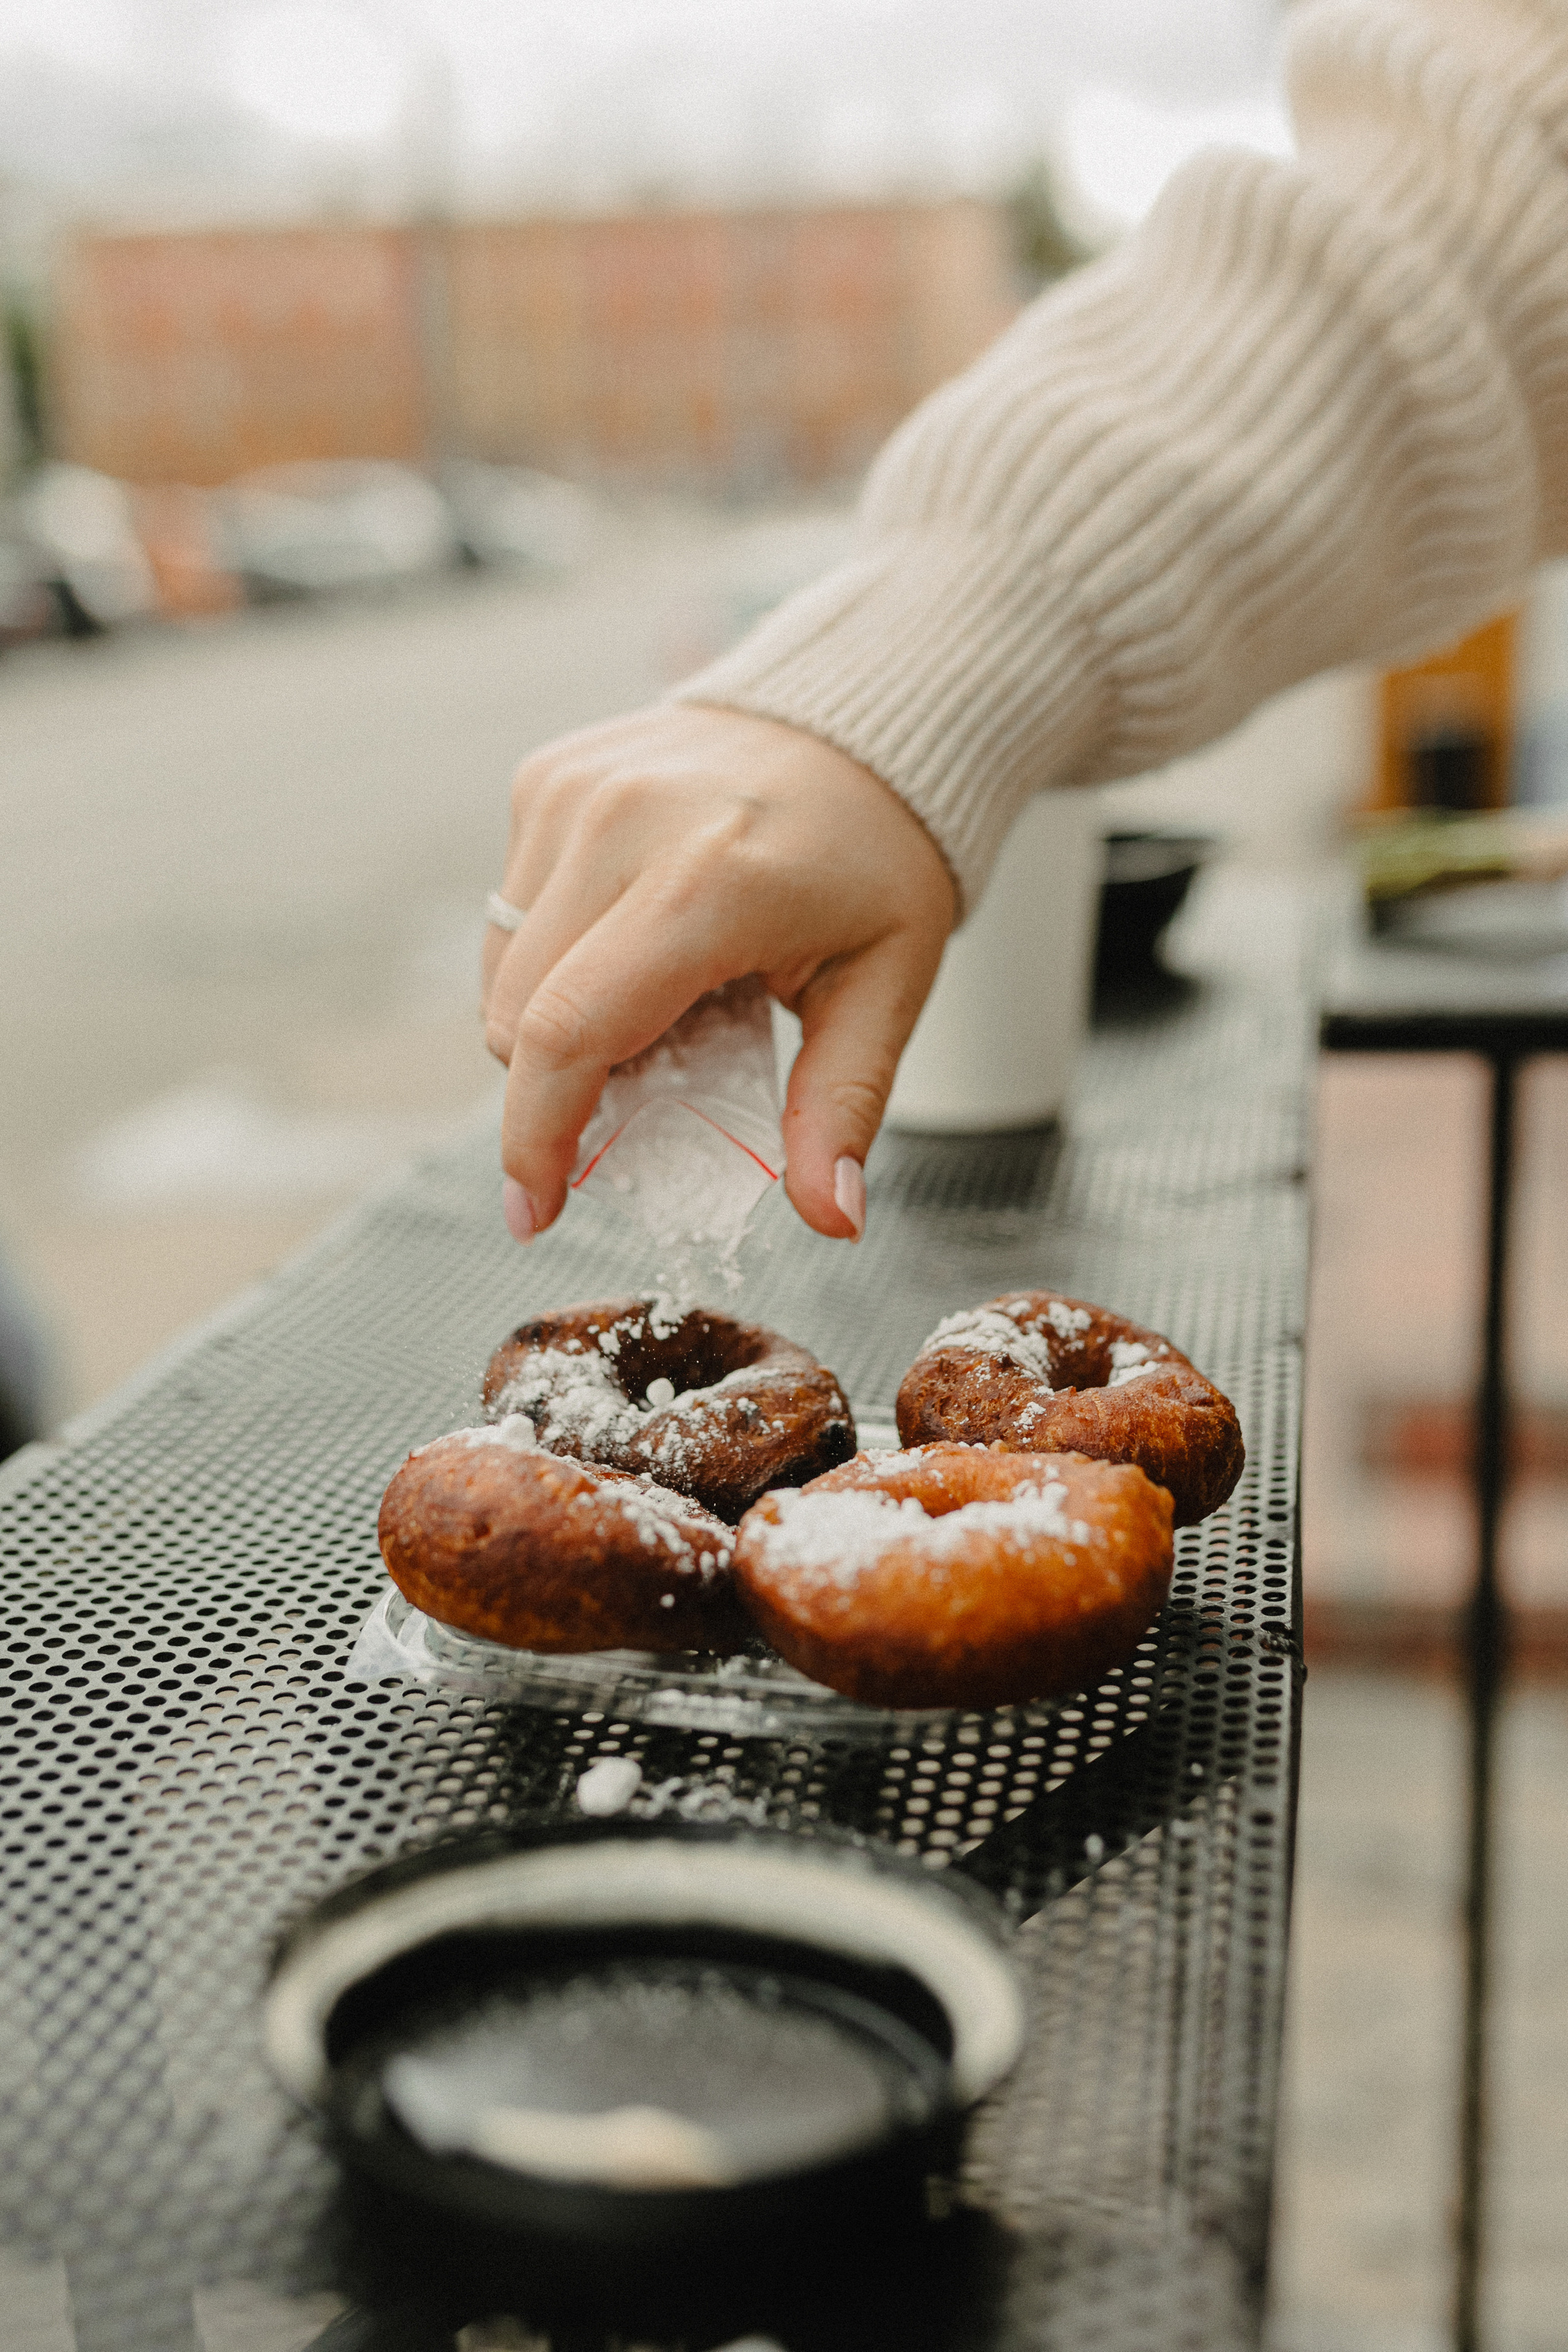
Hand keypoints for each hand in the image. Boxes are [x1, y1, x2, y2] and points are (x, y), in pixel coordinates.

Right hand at [481, 703, 956, 1242]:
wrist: (861, 716)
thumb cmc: (877, 854)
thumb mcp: (886, 986)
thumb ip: (844, 1106)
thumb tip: (834, 1216)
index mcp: (709, 881)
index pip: (570, 1030)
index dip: (536, 1137)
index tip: (532, 1210)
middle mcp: (622, 823)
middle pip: (518, 1014)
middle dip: (558, 1088)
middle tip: (648, 1092)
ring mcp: (574, 791)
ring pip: (502, 967)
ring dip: (555, 1018)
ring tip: (659, 1003)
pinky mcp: (548, 776)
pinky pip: (511, 907)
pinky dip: (556, 951)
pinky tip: (636, 936)